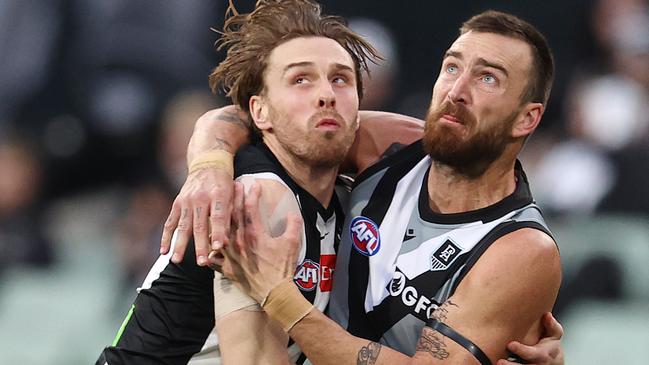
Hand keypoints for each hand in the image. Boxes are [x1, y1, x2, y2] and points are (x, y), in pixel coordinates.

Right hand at [160, 167, 233, 265]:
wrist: (208, 161)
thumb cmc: (225, 183)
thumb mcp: (233, 195)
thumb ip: (231, 217)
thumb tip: (230, 242)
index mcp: (218, 195)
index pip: (218, 217)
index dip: (218, 232)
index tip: (218, 248)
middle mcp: (200, 197)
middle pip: (200, 225)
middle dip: (200, 245)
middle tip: (201, 263)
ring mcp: (186, 200)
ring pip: (183, 226)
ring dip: (180, 245)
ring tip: (177, 261)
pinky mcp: (177, 202)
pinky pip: (170, 222)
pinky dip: (166, 237)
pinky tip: (164, 251)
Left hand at [222, 181, 302, 302]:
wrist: (275, 293)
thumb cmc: (283, 269)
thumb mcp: (292, 243)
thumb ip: (293, 224)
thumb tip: (292, 212)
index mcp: (255, 235)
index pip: (250, 208)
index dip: (252, 194)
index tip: (254, 184)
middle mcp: (239, 243)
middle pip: (232, 216)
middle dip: (233, 198)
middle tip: (234, 186)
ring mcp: (230, 256)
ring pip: (218, 233)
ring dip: (218, 219)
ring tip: (216, 208)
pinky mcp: (227, 269)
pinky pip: (213, 259)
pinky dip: (210, 251)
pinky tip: (208, 244)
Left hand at [497, 313, 563, 364]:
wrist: (552, 362)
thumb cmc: (550, 345)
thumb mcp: (554, 335)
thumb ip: (551, 325)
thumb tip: (547, 315)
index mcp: (543, 355)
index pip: (534, 354)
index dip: (522, 350)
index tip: (510, 344)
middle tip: (500, 361)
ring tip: (497, 363)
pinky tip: (495, 363)